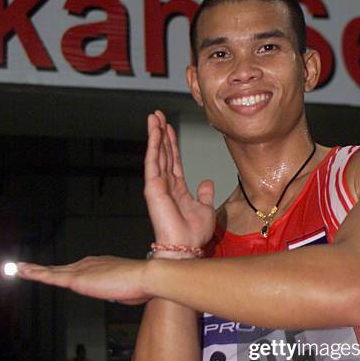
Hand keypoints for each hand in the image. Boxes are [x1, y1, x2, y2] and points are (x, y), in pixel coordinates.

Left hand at [15, 256, 150, 304]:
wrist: (146, 277)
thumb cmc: (142, 285)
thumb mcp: (128, 290)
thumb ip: (119, 291)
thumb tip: (118, 295)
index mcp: (102, 265)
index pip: (80, 269)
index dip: (67, 271)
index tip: (59, 273)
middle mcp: (89, 264)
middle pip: (62, 268)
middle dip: (46, 269)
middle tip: (29, 268)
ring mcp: (82, 270)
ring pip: (52, 271)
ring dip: (35, 270)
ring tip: (20, 269)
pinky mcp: (76, 279)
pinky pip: (50, 276)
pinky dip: (35, 274)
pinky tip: (23, 272)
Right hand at [145, 111, 215, 247]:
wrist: (186, 245)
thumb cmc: (194, 233)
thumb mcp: (205, 208)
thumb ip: (204, 194)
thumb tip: (206, 182)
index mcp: (177, 188)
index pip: (173, 160)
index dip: (171, 143)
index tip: (169, 127)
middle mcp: (166, 185)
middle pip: (162, 153)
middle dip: (161, 133)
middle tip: (158, 115)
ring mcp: (158, 185)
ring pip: (156, 154)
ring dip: (155, 135)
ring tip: (154, 117)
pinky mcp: (153, 187)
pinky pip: (153, 162)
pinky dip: (153, 146)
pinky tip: (154, 132)